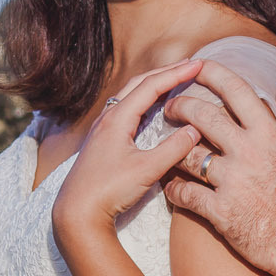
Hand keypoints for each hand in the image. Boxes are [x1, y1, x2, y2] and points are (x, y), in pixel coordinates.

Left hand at [50, 61, 203, 237]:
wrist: (76, 212)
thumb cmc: (108, 191)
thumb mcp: (147, 170)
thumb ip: (173, 149)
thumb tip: (195, 130)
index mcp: (117, 118)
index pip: (151, 86)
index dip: (176, 73)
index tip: (198, 63)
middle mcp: (107, 117)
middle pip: (139, 84)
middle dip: (166, 73)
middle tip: (190, 65)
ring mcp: (102, 128)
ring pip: (130, 95)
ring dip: (153, 84)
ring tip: (174, 80)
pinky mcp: (101, 140)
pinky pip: (125, 108)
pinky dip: (143, 99)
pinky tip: (151, 107)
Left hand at [161, 61, 275, 275]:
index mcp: (269, 134)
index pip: (236, 91)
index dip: (212, 73)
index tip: (196, 66)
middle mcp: (247, 152)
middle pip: (203, 116)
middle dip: (180, 105)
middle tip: (169, 107)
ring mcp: (231, 181)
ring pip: (188, 154)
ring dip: (172, 149)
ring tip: (165, 148)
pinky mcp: (219, 210)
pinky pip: (185, 193)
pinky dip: (174, 189)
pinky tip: (171, 187)